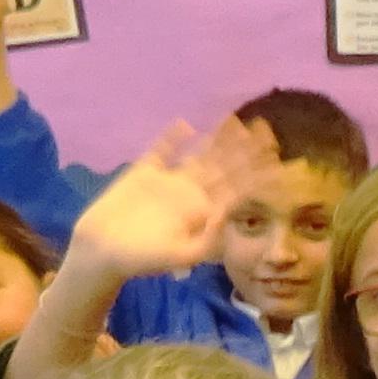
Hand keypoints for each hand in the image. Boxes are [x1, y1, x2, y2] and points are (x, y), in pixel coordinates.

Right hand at [69, 114, 257, 284]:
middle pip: (223, 167)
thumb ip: (209, 238)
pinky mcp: (144, 171)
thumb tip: (229, 211)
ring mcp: (169, 180)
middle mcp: (191, 193)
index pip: (235, 189)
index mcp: (203, 213)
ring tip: (234, 119)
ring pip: (199, 155)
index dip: (254, 174)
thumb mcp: (182, 255)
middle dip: (244, 150)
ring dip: (216, 139)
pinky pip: (162, 151)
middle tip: (266, 130)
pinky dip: (173, 138)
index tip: (275, 158)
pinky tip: (186, 124)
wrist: (102, 251)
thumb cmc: (143, 259)